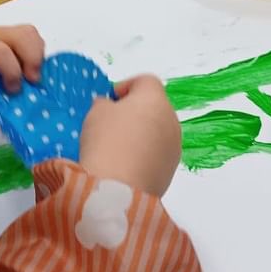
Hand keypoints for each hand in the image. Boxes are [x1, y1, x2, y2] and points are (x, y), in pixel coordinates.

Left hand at [0, 25, 44, 106]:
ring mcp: (1, 35)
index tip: (12, 91)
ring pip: (30, 34)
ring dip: (37, 56)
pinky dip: (35, 55)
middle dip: (33, 60)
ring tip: (30, 77)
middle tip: (31, 83)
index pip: (3, 52)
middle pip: (24, 35)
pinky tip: (29, 73)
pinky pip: (30, 40)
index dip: (13, 73)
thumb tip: (18, 92)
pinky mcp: (8, 41)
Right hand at [78, 75, 181, 197]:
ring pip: (157, 132)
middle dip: (134, 112)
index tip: (108, 101)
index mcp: (154, 99)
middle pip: (154, 107)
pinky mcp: (171, 171)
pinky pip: (157, 154)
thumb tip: (110, 108)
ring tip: (116, 149)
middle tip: (110, 124)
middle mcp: (171, 120)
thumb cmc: (106, 142)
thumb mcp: (95, 113)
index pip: (145, 81)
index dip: (125, 86)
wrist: (118, 190)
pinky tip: (124, 166)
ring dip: (141, 135)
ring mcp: (174, 147)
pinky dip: (144, 155)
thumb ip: (104, 104)